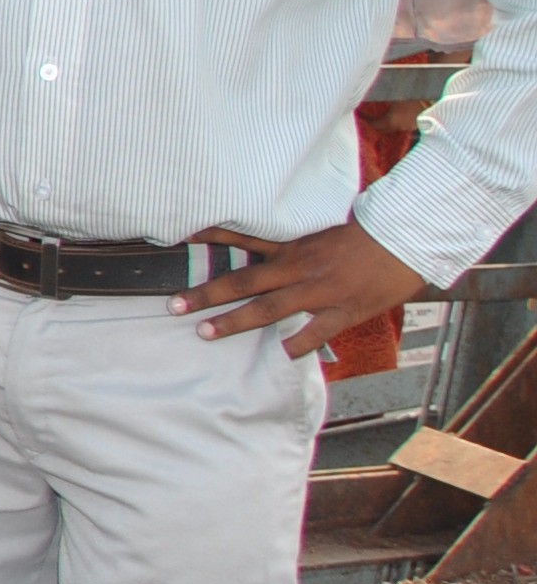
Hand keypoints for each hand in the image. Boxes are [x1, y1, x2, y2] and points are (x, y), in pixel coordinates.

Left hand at [177, 221, 422, 361]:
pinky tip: (278, 356)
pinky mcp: (344, 311)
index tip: (182, 237)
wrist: (408, 237)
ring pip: (268, 309)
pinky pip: (314, 333)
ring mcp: (320, 291)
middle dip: (207, 294)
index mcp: (295, 244)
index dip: (212, 236)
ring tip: (205, 333)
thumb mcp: (326, 227)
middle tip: (175, 306)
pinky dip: (295, 346)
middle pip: (244, 281)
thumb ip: (297, 236)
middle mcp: (300, 267)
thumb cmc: (369, 231)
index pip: (244, 236)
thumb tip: (272, 235)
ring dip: (234, 322)